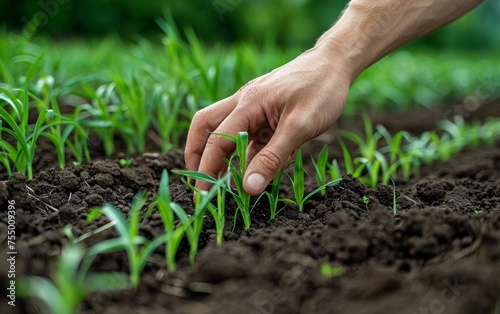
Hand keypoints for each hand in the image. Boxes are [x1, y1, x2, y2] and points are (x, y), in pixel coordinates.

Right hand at [184, 44, 352, 195]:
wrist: (335, 64)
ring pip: (226, 133)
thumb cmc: (321, 90)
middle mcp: (243, 104)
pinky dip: (245, 154)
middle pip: (206, 128)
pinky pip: (248, 136)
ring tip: (222, 185)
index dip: (207, 170)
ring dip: (222, 157)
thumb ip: (273, 158)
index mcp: (248, 104)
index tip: (204, 197)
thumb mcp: (300, 127)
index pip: (217, 141)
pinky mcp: (265, 114)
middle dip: (197, 156)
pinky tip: (252, 172)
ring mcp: (253, 108)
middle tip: (199, 184)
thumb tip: (248, 188)